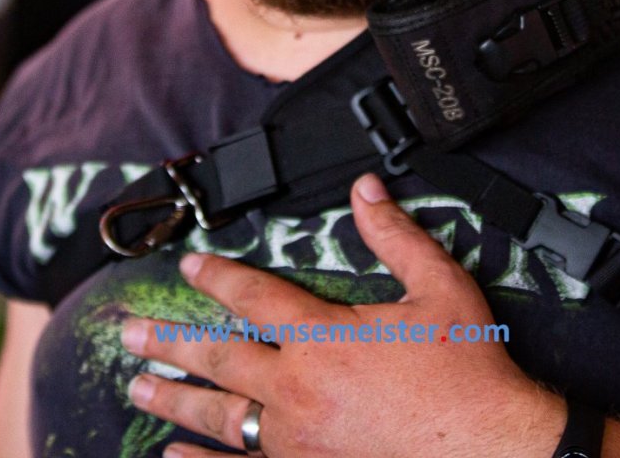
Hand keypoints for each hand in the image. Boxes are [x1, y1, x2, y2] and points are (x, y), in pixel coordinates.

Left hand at [120, 173, 564, 456]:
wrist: (491, 451)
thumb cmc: (468, 372)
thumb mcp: (441, 289)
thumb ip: (396, 236)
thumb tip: (365, 188)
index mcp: (324, 338)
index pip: (254, 296)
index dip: (218, 277)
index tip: (190, 267)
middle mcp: (297, 390)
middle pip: (219, 358)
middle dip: (170, 342)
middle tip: (128, 333)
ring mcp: (298, 443)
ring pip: (221, 417)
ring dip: (175, 399)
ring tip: (138, 385)